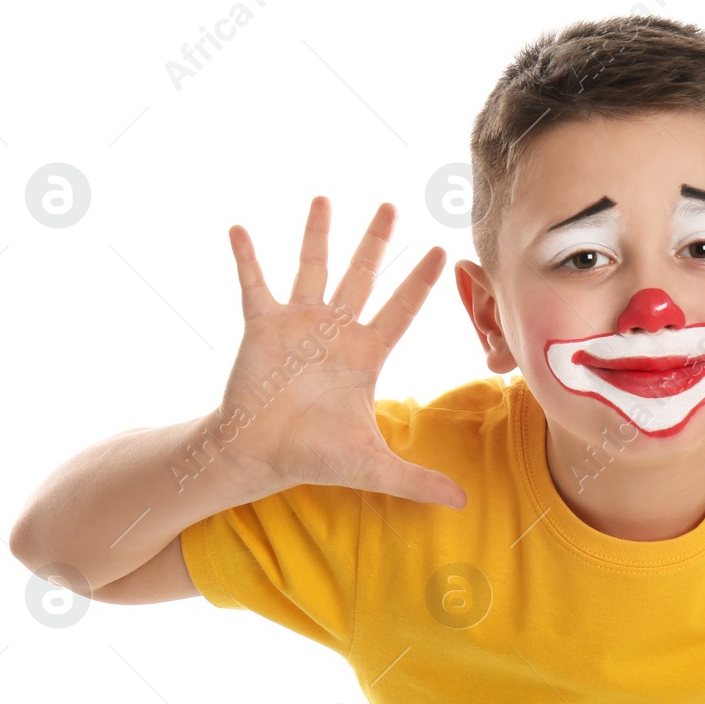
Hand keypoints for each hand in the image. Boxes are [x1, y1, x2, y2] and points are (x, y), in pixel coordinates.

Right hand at [216, 196, 466, 508]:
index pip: (402, 309)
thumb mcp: (373, 467)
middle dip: (377, 241)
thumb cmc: (313, 456)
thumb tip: (465, 505)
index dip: (422, 281)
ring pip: (312, 268)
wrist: (260, 457)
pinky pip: (254, 284)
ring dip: (318, 235)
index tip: (444, 251)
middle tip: (392, 205)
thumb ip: (419, 480)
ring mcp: (298, 324)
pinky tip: (240, 229)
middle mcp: (335, 331)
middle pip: (362, 275)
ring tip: (325, 198)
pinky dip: (247, 258)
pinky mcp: (262, 327)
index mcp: (366, 354)